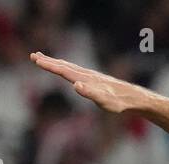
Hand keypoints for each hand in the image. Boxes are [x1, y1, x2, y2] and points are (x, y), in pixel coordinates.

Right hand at [30, 52, 149, 113]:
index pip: (64, 71)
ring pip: (71, 67)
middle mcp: (87, 75)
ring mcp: (92, 77)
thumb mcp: (105, 101)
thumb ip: (90, 93)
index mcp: (86, 79)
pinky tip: (68, 71)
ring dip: (57, 63)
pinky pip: (77, 72)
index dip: (49, 66)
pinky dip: (68, 68)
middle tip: (33, 56)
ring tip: (45, 59)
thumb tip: (76, 85)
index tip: (35, 60)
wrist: (135, 98)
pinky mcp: (96, 80)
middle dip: (49, 62)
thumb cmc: (119, 103)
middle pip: (65, 66)